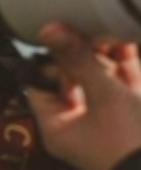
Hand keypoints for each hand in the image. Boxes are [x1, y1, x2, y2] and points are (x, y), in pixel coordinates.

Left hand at [27, 22, 140, 169]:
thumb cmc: (129, 141)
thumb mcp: (104, 95)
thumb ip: (79, 60)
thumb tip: (49, 29)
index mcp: (58, 126)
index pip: (39, 85)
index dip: (50, 61)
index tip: (64, 38)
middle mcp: (77, 123)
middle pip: (71, 78)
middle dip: (85, 56)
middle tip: (95, 38)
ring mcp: (105, 118)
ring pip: (98, 78)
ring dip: (106, 57)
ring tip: (112, 37)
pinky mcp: (130, 112)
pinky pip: (122, 84)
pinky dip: (124, 65)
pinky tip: (126, 44)